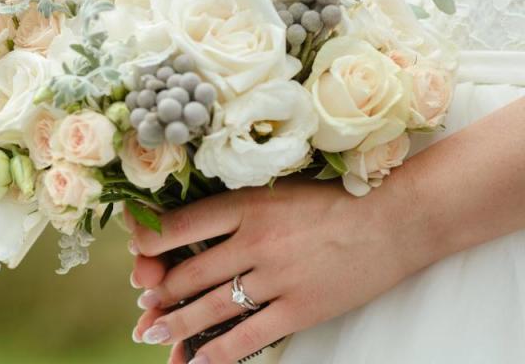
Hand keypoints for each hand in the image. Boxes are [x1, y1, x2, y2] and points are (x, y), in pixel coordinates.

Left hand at [126, 177, 441, 363]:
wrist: (398, 218)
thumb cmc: (335, 200)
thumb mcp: (277, 189)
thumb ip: (235, 207)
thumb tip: (187, 227)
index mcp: (246, 204)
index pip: (177, 225)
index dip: (147, 241)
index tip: (136, 249)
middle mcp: (255, 241)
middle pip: (188, 273)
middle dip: (158, 293)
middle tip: (143, 305)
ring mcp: (277, 278)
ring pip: (209, 308)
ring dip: (174, 323)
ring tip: (151, 331)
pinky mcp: (300, 310)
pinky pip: (247, 338)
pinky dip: (217, 354)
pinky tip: (195, 362)